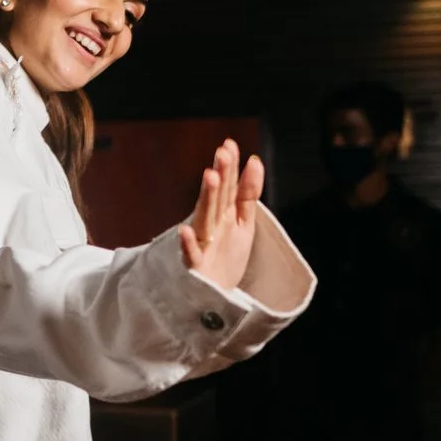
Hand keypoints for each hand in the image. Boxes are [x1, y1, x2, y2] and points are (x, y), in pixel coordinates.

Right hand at [178, 138, 264, 292]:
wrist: (214, 297)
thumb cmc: (227, 258)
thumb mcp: (244, 222)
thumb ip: (248, 193)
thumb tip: (255, 161)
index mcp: (224, 214)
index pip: (228, 186)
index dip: (230, 167)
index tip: (230, 144)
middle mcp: (212, 225)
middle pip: (217, 198)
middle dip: (221, 176)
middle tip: (223, 152)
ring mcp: (202, 244)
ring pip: (204, 218)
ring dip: (206, 199)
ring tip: (210, 177)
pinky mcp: (196, 266)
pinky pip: (190, 254)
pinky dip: (186, 243)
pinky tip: (185, 230)